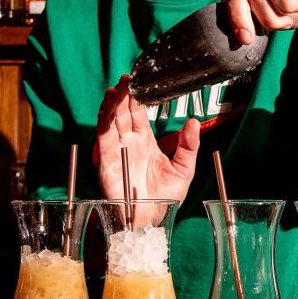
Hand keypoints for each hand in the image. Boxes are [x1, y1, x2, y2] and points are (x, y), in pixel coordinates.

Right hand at [94, 75, 199, 225]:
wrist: (152, 220)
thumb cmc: (165, 197)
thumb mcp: (184, 169)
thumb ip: (189, 145)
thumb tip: (194, 122)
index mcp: (146, 142)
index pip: (138, 114)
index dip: (136, 98)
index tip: (137, 81)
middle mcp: (129, 143)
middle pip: (123, 114)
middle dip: (123, 96)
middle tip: (125, 78)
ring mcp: (118, 152)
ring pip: (111, 123)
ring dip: (112, 106)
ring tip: (115, 90)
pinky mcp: (108, 163)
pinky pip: (103, 142)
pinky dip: (103, 126)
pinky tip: (105, 112)